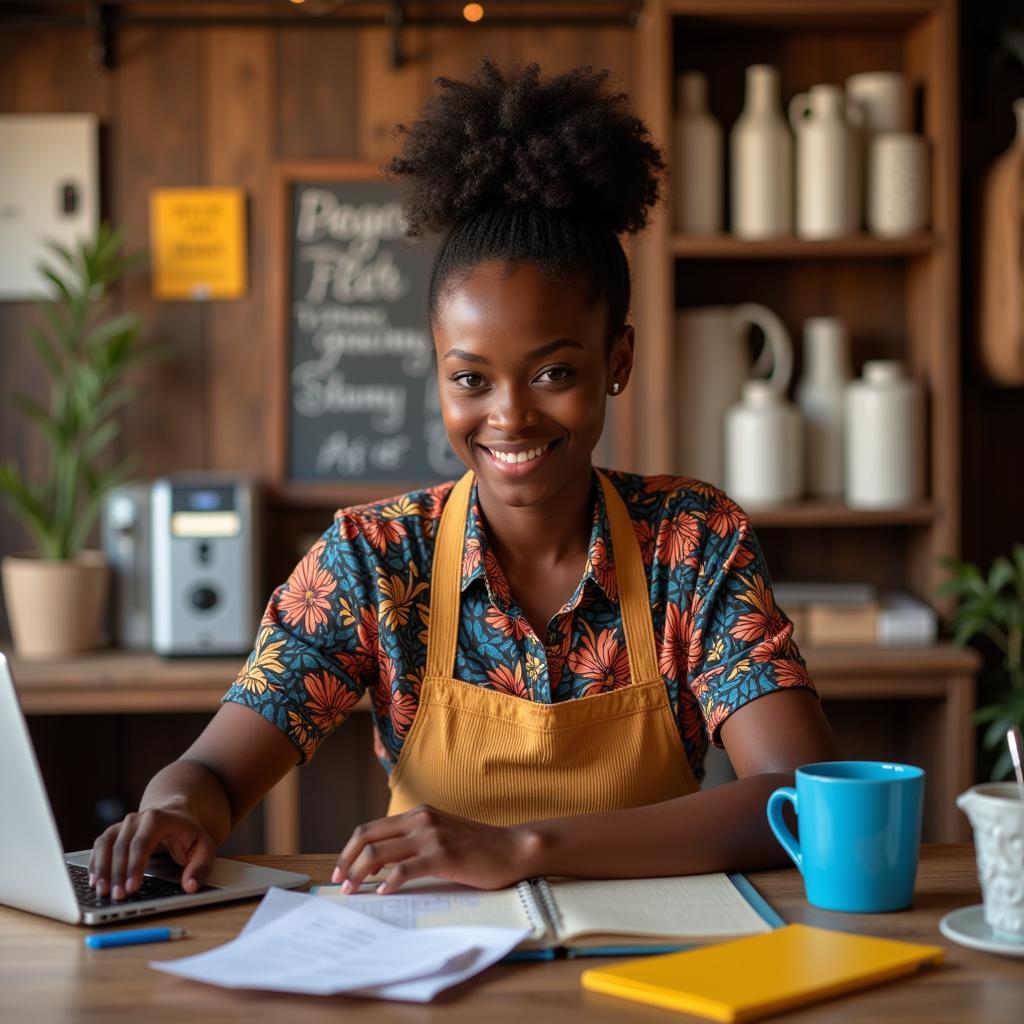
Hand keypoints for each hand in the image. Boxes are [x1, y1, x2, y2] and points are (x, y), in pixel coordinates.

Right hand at [88, 806, 216, 900]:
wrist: (175, 814)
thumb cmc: (189, 834)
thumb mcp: (204, 847)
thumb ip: (201, 867)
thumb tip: (190, 887)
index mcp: (159, 818)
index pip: (142, 843)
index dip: (135, 866)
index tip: (133, 888)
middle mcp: (137, 818)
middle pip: (122, 847)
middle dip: (118, 874)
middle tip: (117, 897)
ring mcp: (123, 824)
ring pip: (106, 846)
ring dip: (102, 870)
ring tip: (101, 892)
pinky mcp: (114, 832)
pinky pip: (99, 847)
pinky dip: (95, 863)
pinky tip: (94, 881)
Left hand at [331, 804, 538, 893]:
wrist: (511, 849)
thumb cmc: (476, 848)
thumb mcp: (440, 835)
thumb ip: (413, 841)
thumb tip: (378, 865)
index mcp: (417, 813)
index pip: (370, 828)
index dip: (349, 850)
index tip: (340, 870)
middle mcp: (420, 819)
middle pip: (367, 838)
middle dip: (347, 862)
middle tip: (340, 884)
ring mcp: (431, 836)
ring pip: (379, 853)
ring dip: (360, 874)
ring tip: (354, 892)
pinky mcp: (443, 855)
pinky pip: (404, 869)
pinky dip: (388, 882)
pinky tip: (384, 893)